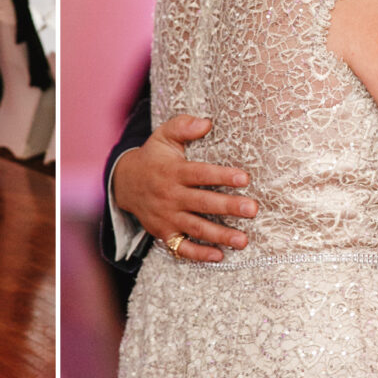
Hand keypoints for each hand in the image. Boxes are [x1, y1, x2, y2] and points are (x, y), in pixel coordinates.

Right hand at [112, 115, 256, 262]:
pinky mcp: (164, 233)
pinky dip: (199, 254)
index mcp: (173, 171)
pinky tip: (219, 256)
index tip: (245, 178)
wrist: (124, 183)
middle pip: (202, 203)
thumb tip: (207, 122)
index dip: (222, 175)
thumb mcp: (163, 136)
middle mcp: (170, 196)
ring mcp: (166, 217)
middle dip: (228, 207)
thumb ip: (183, 126)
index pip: (200, 174)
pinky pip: (181, 247)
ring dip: (220, 236)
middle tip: (252, 209)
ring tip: (243, 240)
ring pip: (196, 228)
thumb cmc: (153, 157)